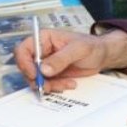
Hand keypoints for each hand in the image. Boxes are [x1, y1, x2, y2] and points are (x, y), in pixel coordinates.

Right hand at [12, 28, 126, 91]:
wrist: (103, 56)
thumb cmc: (92, 46)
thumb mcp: (78, 49)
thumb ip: (60, 59)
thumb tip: (43, 69)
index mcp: (44, 38)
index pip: (24, 49)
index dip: (24, 62)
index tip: (34, 74)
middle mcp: (42, 51)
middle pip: (26, 67)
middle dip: (36, 79)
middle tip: (48, 85)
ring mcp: (46, 64)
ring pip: (36, 79)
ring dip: (49, 85)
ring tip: (66, 84)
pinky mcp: (52, 75)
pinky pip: (47, 84)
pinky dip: (56, 87)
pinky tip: (70, 83)